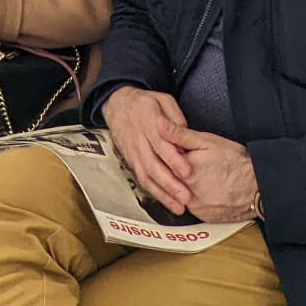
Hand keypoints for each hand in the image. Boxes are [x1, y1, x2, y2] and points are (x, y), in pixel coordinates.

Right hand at [102, 87, 195, 213]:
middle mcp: (140, 141)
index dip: (174, 160)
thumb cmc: (144, 103)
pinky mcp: (131, 161)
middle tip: (185, 197)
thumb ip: (175, 116)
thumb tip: (185, 133)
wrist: (117, 104)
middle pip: (153, 165)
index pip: (161, 145)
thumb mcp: (162, 99)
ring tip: (178, 207)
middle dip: (170, 184)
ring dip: (162, 194)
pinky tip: (166, 202)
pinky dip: (153, 192)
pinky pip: (141, 179)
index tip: (187, 172)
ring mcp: (133, 153)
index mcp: (149, 123)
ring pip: (146, 176)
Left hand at [161, 125, 260, 222]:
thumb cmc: (237, 162)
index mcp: (183, 170)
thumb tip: (159, 125)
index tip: (183, 152)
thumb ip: (180, 135)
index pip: (164, 161)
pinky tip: (207, 188)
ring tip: (205, 176)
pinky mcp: (203, 217)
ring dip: (185, 185)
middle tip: (198, 165)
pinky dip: (195, 197)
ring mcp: (195, 207)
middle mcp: (186, 191)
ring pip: (180, 194)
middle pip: (171, 179)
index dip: (172, 154)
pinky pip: (192, 206)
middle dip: (177, 170)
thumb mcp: (207, 141)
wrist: (259, 186)